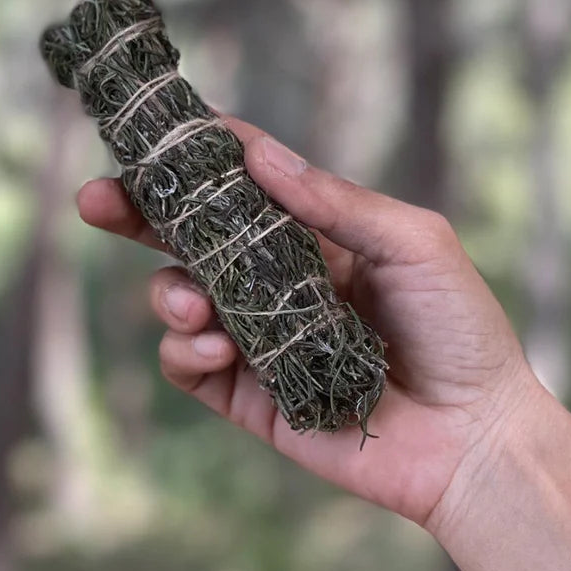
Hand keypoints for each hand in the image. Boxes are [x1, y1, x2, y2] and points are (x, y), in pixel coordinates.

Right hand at [77, 117, 537, 527]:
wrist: (473, 436)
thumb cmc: (460, 329)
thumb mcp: (413, 245)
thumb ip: (337, 202)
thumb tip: (258, 153)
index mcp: (319, 237)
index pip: (245, 188)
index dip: (200, 160)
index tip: (158, 134)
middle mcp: (281, 283)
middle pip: (194, 241)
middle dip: (141, 217)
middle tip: (97, 200)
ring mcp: (262, 339)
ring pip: (183, 301)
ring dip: (170, 293)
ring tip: (192, 302)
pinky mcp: (251, 396)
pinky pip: (190, 367)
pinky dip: (184, 350)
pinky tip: (210, 345)